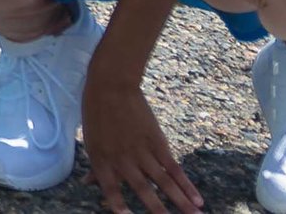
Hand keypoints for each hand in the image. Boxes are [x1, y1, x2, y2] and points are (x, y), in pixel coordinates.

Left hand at [83, 68, 201, 213]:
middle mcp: (121, 158)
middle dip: (157, 210)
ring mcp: (141, 151)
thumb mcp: (90, 139)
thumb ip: (96, 165)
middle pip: (141, 190)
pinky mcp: (157, 142)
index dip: (118, 205)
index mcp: (101, 158)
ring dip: (180, 202)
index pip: (110, 188)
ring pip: (162, 182)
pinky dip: (186, 184)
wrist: (111, 85)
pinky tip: (197, 199)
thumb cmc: (96, 111)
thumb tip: (88, 183)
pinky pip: (173, 167)